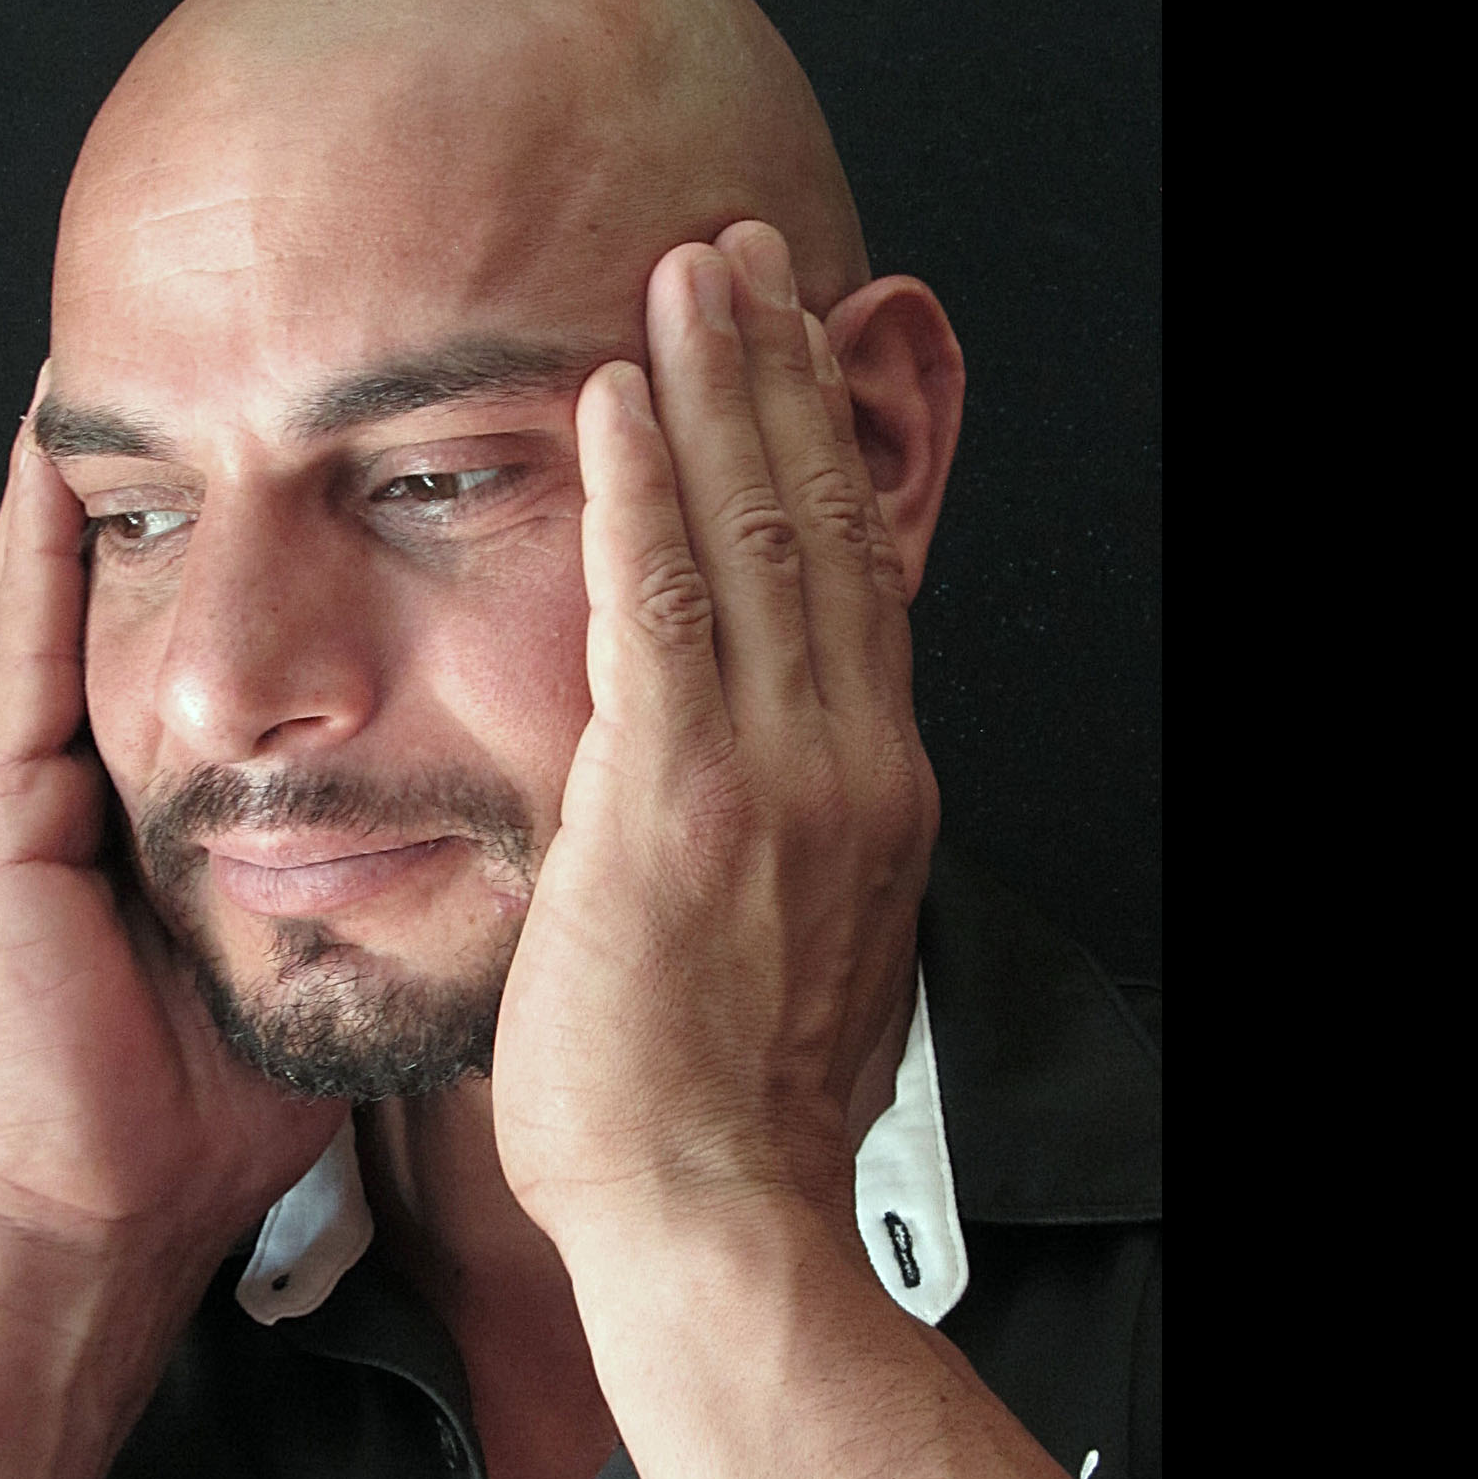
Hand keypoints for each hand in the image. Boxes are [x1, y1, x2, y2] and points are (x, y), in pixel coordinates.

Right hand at [0, 368, 346, 1297]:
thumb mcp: (315, 960)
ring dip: (84, 487)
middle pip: (133, 598)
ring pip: (60, 599)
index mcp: (161, 810)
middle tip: (204, 351)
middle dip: (165, 484)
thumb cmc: (206, 1116)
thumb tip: (488, 830)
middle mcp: (86, 778)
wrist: (102, 1219)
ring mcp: (24, 792)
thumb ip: (371, 882)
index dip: (249, 540)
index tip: (314, 431)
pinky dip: (28, 558)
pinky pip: (12, 659)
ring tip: (113, 366)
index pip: (209, 642)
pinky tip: (47, 468)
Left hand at [491, 224, 939, 1264]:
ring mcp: (771, 777)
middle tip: (745, 258)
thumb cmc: (720, 1123)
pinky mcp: (677, 801)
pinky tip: (607, 400)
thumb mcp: (789, 954)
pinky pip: (659, 608)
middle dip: (779, 374)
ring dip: (711, 388)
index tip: (795, 357)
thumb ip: (774, 856)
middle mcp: (846, 764)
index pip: (852, 583)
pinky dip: (638, 493)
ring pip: (753, 534)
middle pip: (821, 523)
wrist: (715, 1220)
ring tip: (682, 276)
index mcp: (870, 798)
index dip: (825, 453)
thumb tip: (742, 820)